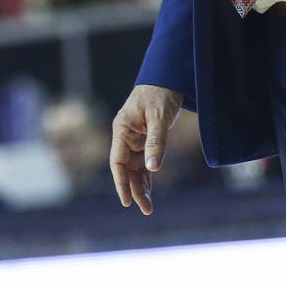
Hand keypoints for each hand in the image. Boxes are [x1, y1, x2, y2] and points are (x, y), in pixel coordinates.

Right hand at [110, 84, 182, 214]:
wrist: (167, 76)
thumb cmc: (160, 92)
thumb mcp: (159, 117)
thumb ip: (156, 142)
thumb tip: (153, 168)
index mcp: (122, 129)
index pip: (118, 162)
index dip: (121, 183)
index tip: (127, 201)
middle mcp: (126, 135)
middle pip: (127, 169)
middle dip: (135, 189)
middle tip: (146, 209)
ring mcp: (135, 138)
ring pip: (135, 168)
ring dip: (141, 185)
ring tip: (149, 206)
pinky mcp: (145, 138)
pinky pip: (144, 161)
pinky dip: (148, 175)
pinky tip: (151, 190)